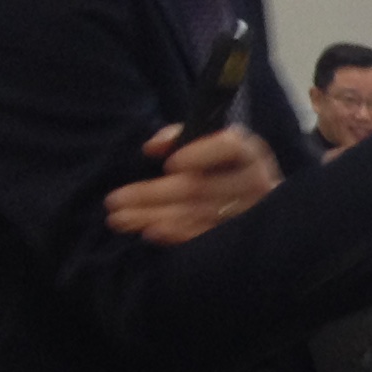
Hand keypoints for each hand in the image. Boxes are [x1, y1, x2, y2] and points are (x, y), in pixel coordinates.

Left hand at [101, 123, 280, 244]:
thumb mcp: (210, 143)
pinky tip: (149, 232)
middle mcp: (254, 182)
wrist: (258, 202)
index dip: (200, 154)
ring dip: (153, 216)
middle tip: (113, 201)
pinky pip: (205, 235)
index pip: (230, 147)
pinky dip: (177, 234)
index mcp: (248, 152)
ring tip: (119, 220)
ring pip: (195, 213)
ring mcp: (249, 213)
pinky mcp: (240, 236)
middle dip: (152, 193)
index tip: (170, 164)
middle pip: (200, 187)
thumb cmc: (224, 166)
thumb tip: (152, 148)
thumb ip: (181, 136)